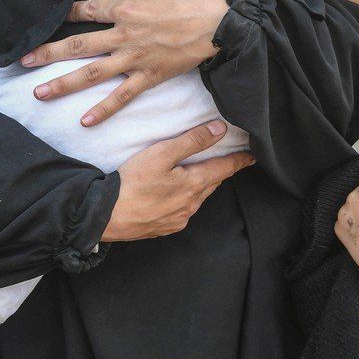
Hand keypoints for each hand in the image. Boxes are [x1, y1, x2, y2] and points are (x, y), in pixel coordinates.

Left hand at [19, 0, 229, 125]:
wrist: (222, 24)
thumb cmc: (197, 0)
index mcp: (128, 9)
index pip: (89, 9)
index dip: (67, 12)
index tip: (48, 16)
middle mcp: (124, 35)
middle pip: (79, 44)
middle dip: (49, 52)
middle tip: (23, 61)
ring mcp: (135, 58)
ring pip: (92, 72)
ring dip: (64, 83)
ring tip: (40, 93)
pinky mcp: (150, 76)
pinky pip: (122, 96)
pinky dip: (104, 109)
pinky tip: (85, 121)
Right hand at [102, 120, 255, 240]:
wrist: (106, 216)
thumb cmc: (132, 182)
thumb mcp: (162, 154)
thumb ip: (192, 141)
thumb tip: (220, 130)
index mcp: (194, 185)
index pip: (224, 169)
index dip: (239, 161)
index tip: (253, 157)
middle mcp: (191, 205)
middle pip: (211, 184)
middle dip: (220, 172)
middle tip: (227, 161)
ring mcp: (178, 219)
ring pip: (197, 198)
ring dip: (201, 186)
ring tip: (200, 174)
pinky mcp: (164, 228)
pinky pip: (183, 211)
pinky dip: (185, 200)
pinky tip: (175, 195)